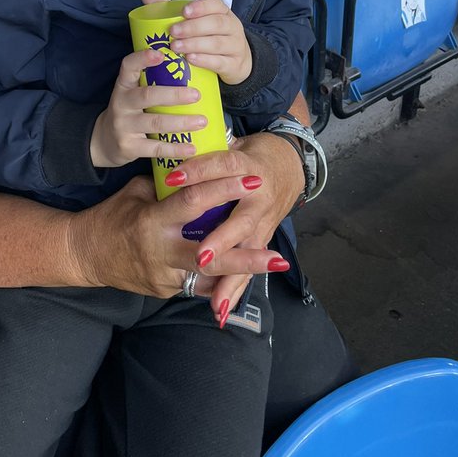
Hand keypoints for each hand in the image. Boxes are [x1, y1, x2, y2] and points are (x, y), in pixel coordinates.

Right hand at [65, 168, 276, 298]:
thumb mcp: (135, 194)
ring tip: (272, 267)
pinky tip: (241, 275)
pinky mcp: (163, 291)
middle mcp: (160, 252)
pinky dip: (217, 279)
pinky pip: (195, 285)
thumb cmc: (110, 216)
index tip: (252, 180)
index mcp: (152, 221)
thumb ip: (166, 188)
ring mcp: (163, 276)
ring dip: (241, 273)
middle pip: (210, 257)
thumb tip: (196, 172)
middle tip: (278, 256)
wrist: (84, 255)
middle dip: (246, 257)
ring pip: (208, 278)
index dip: (224, 189)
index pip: (193, 202)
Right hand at [90, 47, 206, 167]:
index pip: (128, 67)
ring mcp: (123, 126)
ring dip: (181, 122)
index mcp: (123, 86)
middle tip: (196, 95)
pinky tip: (191, 148)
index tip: (160, 55)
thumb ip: (151, 84)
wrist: (104, 141)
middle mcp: (121, 104)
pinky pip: (155, 147)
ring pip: (155, 123)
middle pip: (147, 96)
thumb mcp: (132, 94)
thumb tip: (191, 74)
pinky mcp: (129, 146)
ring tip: (202, 121)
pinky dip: (175, 148)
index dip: (142, 59)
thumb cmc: (128, 112)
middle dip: (174, 95)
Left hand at [140, 0, 252, 86]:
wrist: (235, 61)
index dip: (200, 6)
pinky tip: (190, 59)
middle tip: (173, 32)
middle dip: (193, 27)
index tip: (183, 11)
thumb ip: (171, 8)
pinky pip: (220, 62)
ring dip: (195, 44)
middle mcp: (232, 26)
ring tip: (176, 47)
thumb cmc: (209, 36)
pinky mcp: (233, 65)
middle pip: (216, 23)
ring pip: (217, 43)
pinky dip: (204, 60)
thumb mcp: (195, 21)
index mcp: (222, 12)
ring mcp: (235, 46)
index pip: (215, 4)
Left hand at [167, 132, 304, 320]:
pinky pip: (249, 267)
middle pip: (239, 221)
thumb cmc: (250, 154)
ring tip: (216, 302)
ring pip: (246, 252)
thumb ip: (203, 156)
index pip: (222, 165)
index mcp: (245, 164)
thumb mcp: (230, 147)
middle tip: (201, 257)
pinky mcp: (264, 237)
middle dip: (221, 241)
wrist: (289, 165)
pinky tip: (221, 310)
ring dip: (231, 277)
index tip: (173, 179)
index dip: (199, 171)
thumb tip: (168, 164)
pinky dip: (235, 287)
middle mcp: (257, 195)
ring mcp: (263, 220)